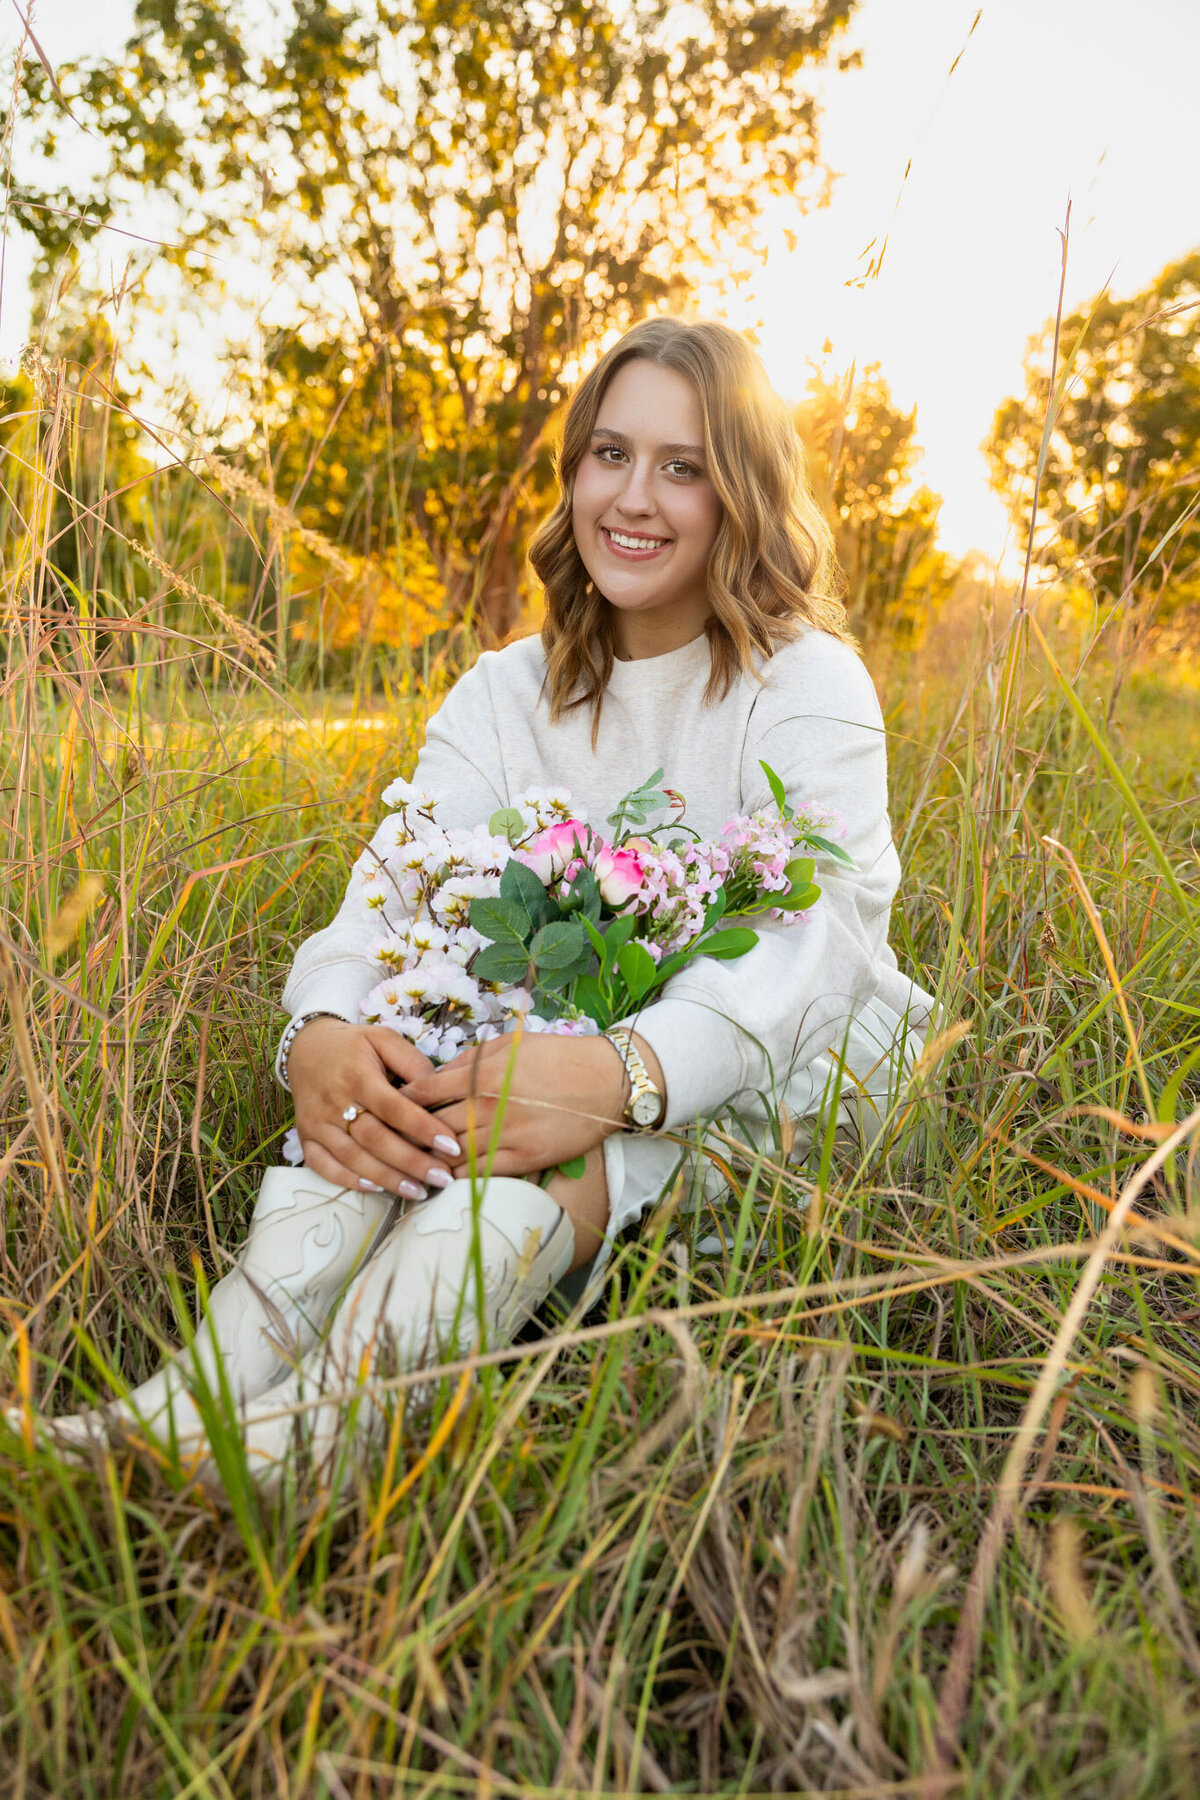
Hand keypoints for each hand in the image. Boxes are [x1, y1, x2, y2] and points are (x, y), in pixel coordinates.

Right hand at [287, 1018, 462, 1196]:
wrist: (306, 1048)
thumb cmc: (354, 1046)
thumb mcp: (385, 1039)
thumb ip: (413, 1063)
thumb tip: (440, 1091)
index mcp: (357, 1076)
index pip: (394, 1108)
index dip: (423, 1128)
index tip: (451, 1146)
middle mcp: (334, 1102)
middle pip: (375, 1139)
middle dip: (411, 1162)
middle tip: (442, 1178)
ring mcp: (317, 1123)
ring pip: (352, 1157)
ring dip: (386, 1178)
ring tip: (418, 1191)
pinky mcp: (305, 1137)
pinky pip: (323, 1166)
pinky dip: (348, 1180)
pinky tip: (376, 1188)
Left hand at [400, 1030, 662, 1178]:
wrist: (606, 1080)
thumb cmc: (558, 1057)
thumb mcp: (509, 1045)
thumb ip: (469, 1061)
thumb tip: (436, 1076)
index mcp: (481, 1073)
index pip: (424, 1092)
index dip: (401, 1103)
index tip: (390, 1109)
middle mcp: (488, 1105)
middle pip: (432, 1126)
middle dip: (408, 1136)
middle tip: (390, 1143)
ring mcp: (506, 1134)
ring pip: (453, 1154)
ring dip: (430, 1161)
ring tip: (411, 1165)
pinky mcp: (525, 1158)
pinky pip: (481, 1172)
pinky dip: (458, 1177)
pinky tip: (445, 1180)